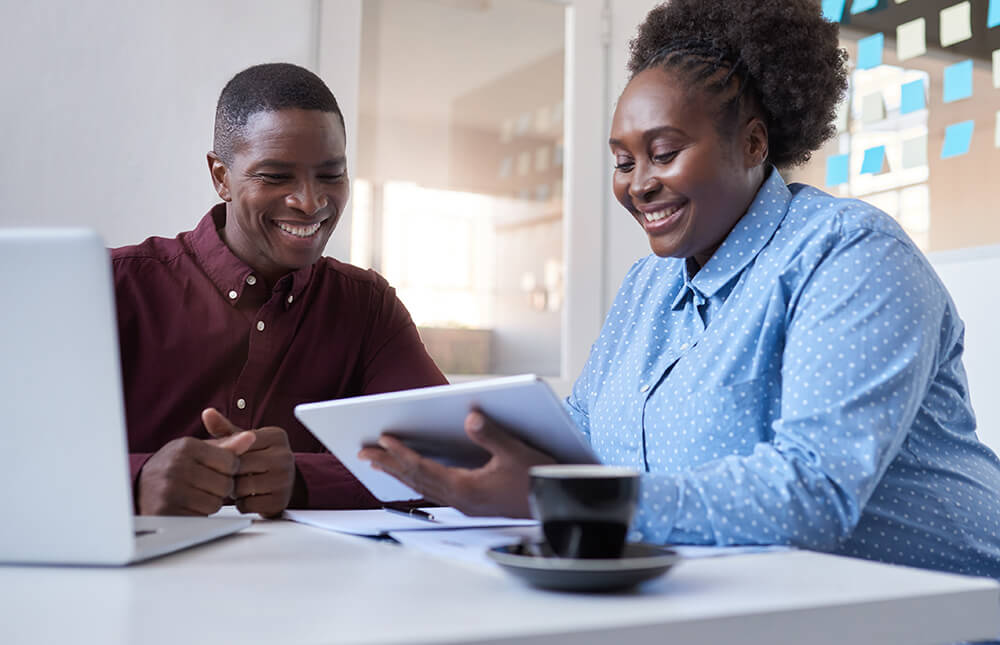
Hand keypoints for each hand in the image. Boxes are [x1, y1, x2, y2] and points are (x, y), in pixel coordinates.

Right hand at [136, 426, 255, 515]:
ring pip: (215, 503)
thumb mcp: (197, 449)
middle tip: (206, 484)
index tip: (217, 469)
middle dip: (221, 487)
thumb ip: (226, 445)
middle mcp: (177, 466)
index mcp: (187, 447)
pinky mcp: (167, 512)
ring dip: (210, 502)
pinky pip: (201, 517)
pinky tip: (188, 505)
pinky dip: (199, 514)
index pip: (231, 461)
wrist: (139, 486)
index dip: (229, 468)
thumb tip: (251, 438)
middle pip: (225, 484)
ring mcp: (170, 490)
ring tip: (196, 493)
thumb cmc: (173, 465)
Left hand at [203, 408, 295, 517]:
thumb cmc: (259, 459)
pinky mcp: (281, 501)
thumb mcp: (245, 441)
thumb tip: (207, 413)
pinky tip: (247, 497)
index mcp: (276, 436)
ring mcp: (285, 479)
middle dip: (230, 473)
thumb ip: (225, 428)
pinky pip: (248, 505)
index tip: (230, 459)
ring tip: (240, 485)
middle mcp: (285, 456)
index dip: (229, 455)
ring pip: (242, 487)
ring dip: (234, 490)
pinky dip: (242, 504)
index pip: (240, 445)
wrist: (284, 483)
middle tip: (232, 474)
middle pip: (239, 467)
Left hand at [357, 410, 554, 517]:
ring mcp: (466, 504)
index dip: (401, 455)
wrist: (559, 506)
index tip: (382, 441)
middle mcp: (462, 499)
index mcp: (467, 489)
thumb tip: (470, 416)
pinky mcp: (473, 503)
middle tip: (363, 453)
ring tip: (378, 462)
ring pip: (423, 487)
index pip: (424, 469)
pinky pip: (435, 490)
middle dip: (389, 465)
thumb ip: (492, 434)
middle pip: (416, 480)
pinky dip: (418, 479)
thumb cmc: (541, 481)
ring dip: (400, 472)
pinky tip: (413, 474)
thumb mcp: (518, 452)